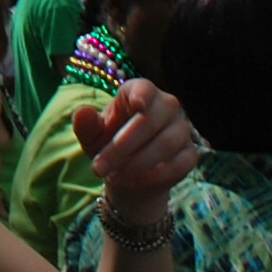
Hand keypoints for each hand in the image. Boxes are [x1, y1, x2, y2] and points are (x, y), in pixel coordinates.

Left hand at [74, 79, 201, 219]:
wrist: (127, 174)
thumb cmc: (108, 144)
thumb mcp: (92, 136)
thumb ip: (86, 124)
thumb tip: (81, 112)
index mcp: (139, 92)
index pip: (144, 88)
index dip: (142, 95)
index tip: (137, 105)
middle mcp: (165, 105)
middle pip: (151, 120)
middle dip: (123, 146)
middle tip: (100, 167)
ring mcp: (181, 128)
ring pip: (166, 143)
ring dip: (137, 163)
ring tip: (114, 177)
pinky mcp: (189, 153)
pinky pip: (179, 163)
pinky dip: (156, 175)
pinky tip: (135, 182)